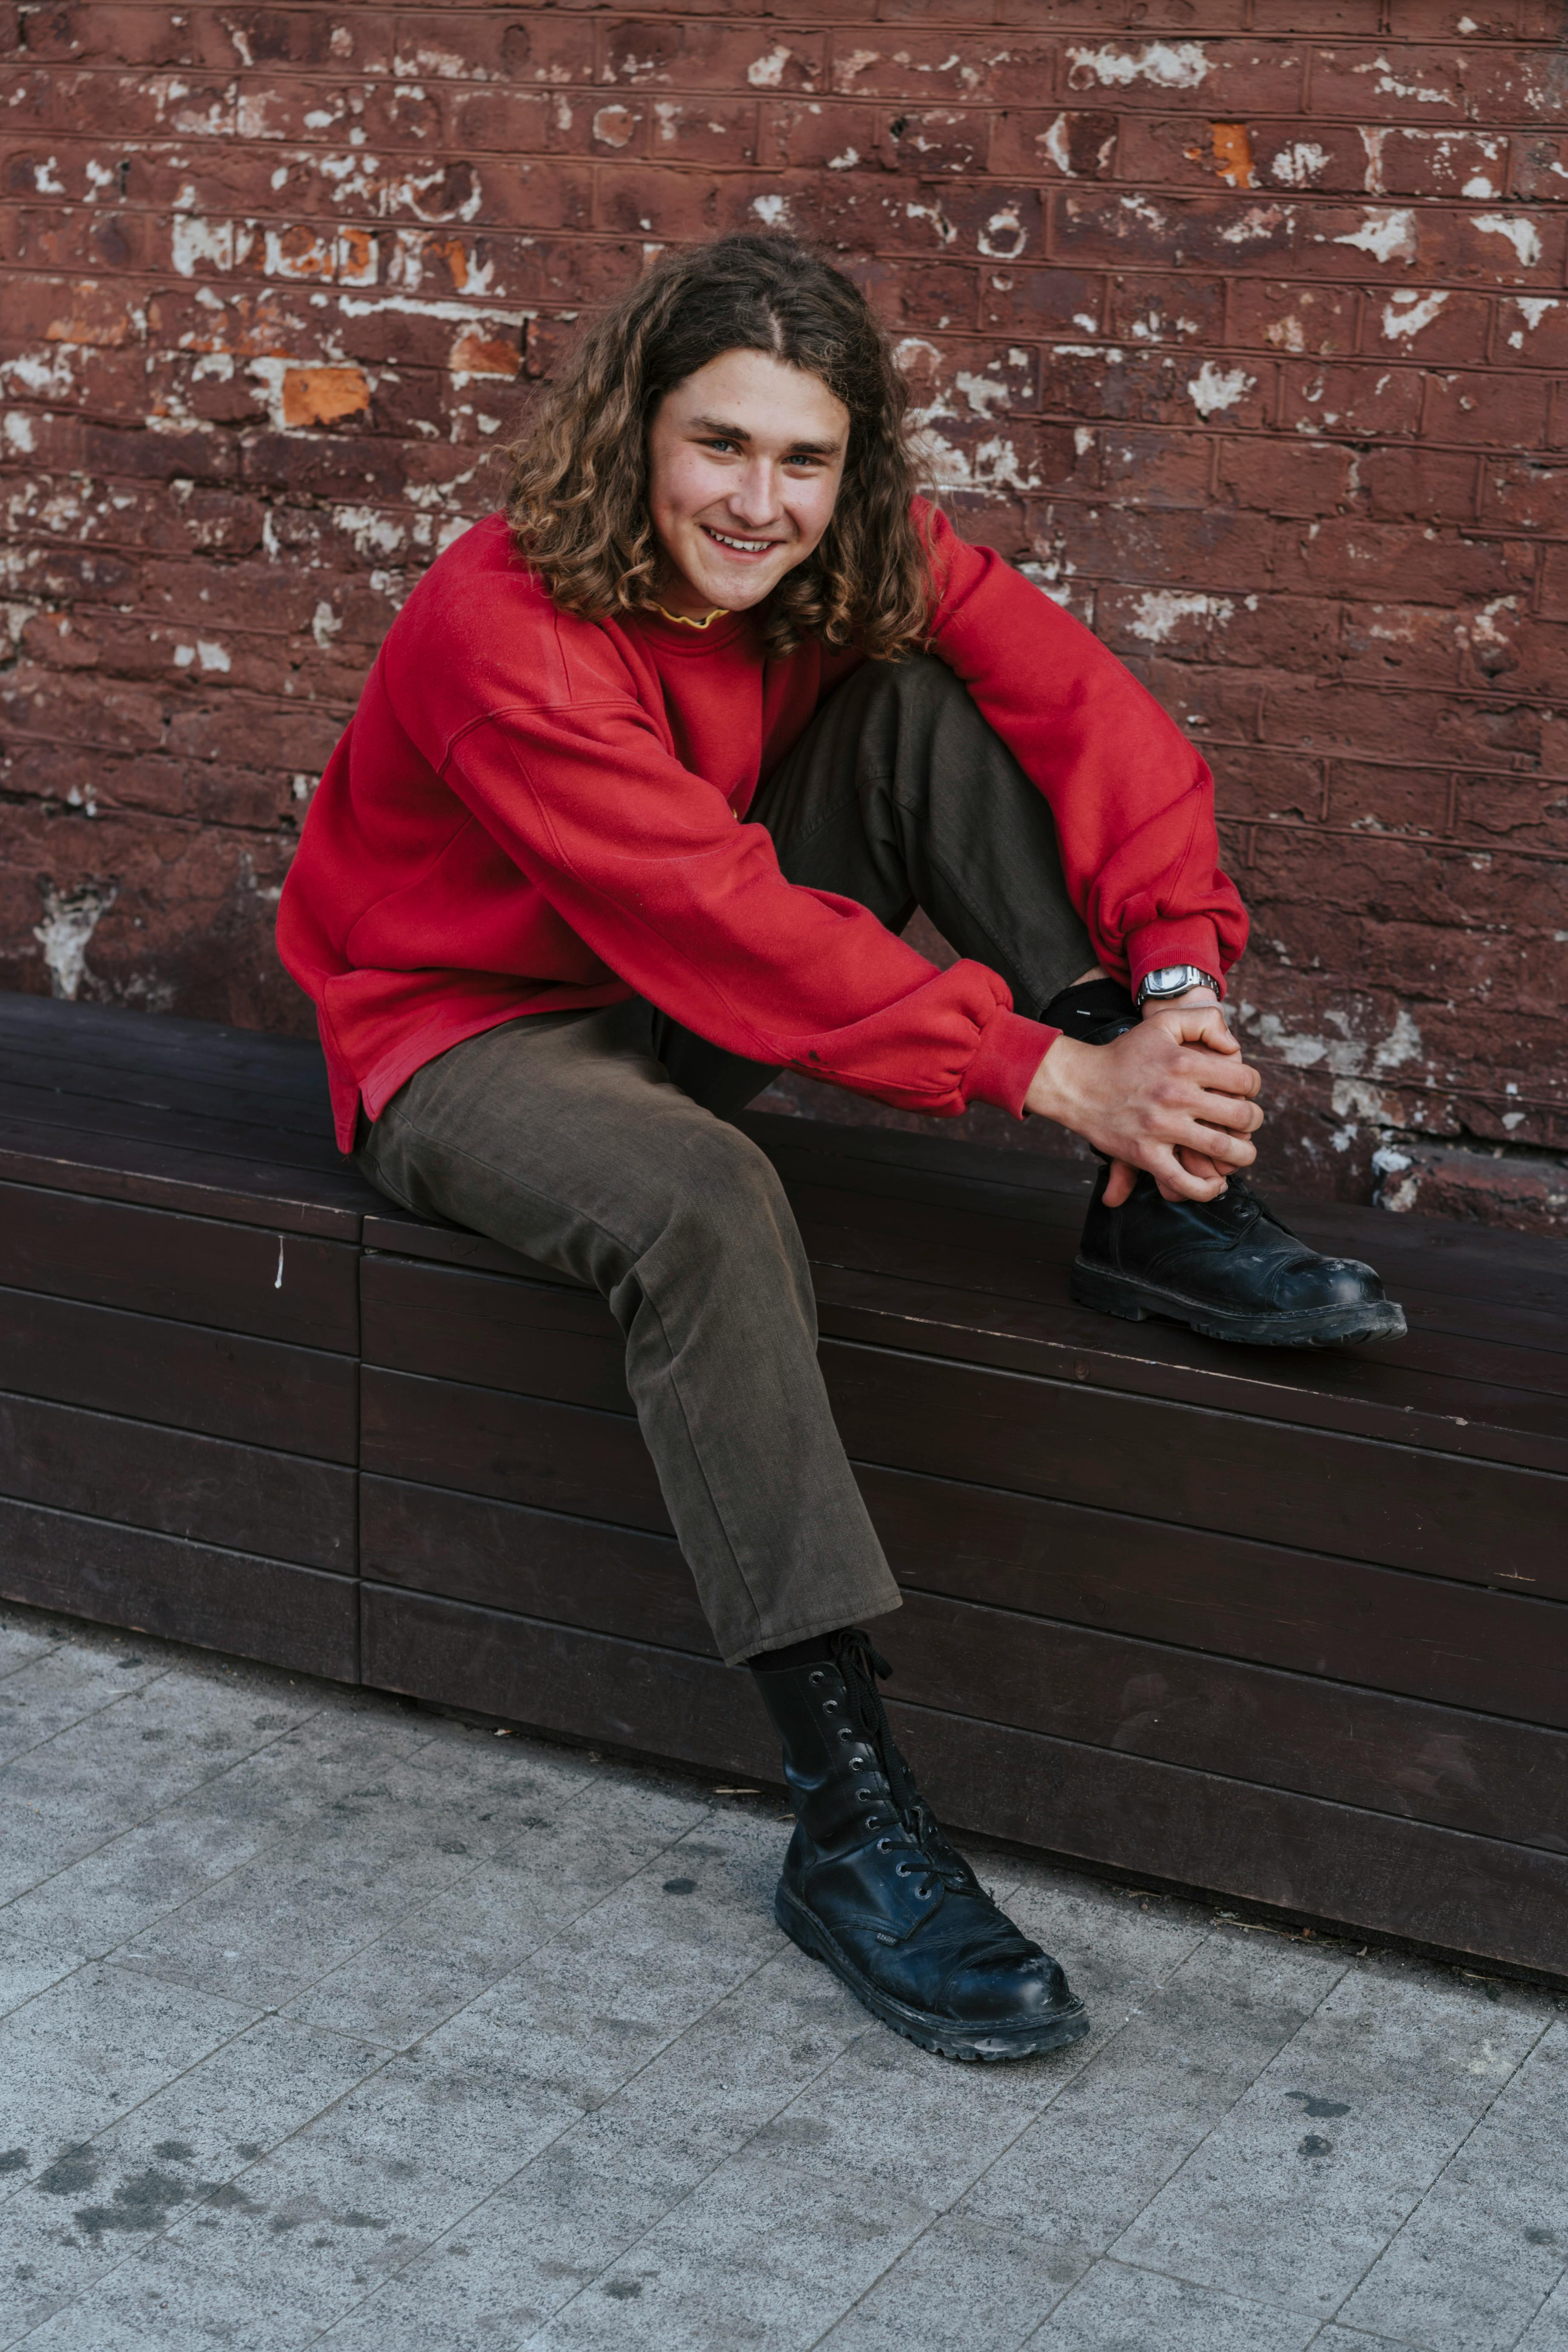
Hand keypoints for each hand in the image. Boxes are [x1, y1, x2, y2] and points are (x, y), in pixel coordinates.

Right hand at [1024, 1003, 1262, 1204]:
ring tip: (1241, 1154)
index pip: (1244, 1080)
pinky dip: (1206, 1189)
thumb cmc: (1124, 1054)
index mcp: (1185, 1064)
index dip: (1253, 1087)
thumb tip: (1233, 1046)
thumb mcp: (1162, 1022)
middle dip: (1253, 1122)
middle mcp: (1176, 1096)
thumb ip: (1203, 1020)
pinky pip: (1184, 1181)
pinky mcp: (1145, 1154)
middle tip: (1248, 1123)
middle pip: (1241, 1116)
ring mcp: (1161, 1128)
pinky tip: (1215, 1185)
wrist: (1079, 1083)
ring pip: (1221, 1149)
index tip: (1245, 1092)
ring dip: (1242, 1156)